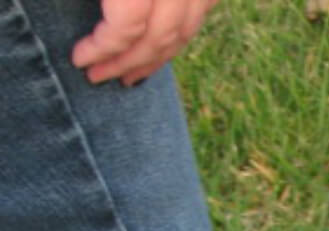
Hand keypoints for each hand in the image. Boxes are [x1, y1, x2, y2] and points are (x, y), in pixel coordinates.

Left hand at [72, 0, 219, 85]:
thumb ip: (105, 3)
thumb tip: (81, 23)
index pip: (127, 26)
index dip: (103, 49)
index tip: (80, 60)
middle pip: (159, 36)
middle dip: (127, 63)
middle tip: (98, 77)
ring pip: (184, 32)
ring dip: (156, 59)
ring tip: (129, 76)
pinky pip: (200, 15)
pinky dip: (178, 36)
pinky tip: (160, 47)